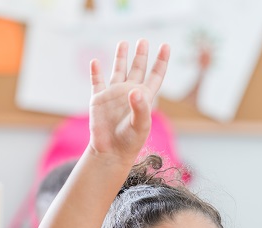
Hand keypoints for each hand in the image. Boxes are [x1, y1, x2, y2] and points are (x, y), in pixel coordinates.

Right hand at [88, 39, 169, 162]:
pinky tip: (95, 61)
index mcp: (144, 97)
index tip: (166, 46)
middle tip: (143, 40)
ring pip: (118, 70)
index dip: (161, 61)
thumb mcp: (140, 125)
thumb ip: (140, 108)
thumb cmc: (129, 141)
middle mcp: (129, 93)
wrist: (110, 152)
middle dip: (141, 55)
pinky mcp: (98, 100)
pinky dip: (95, 71)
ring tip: (123, 43)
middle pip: (137, 69)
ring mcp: (113, 95)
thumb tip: (135, 90)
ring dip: (120, 57)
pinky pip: (97, 82)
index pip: (155, 75)